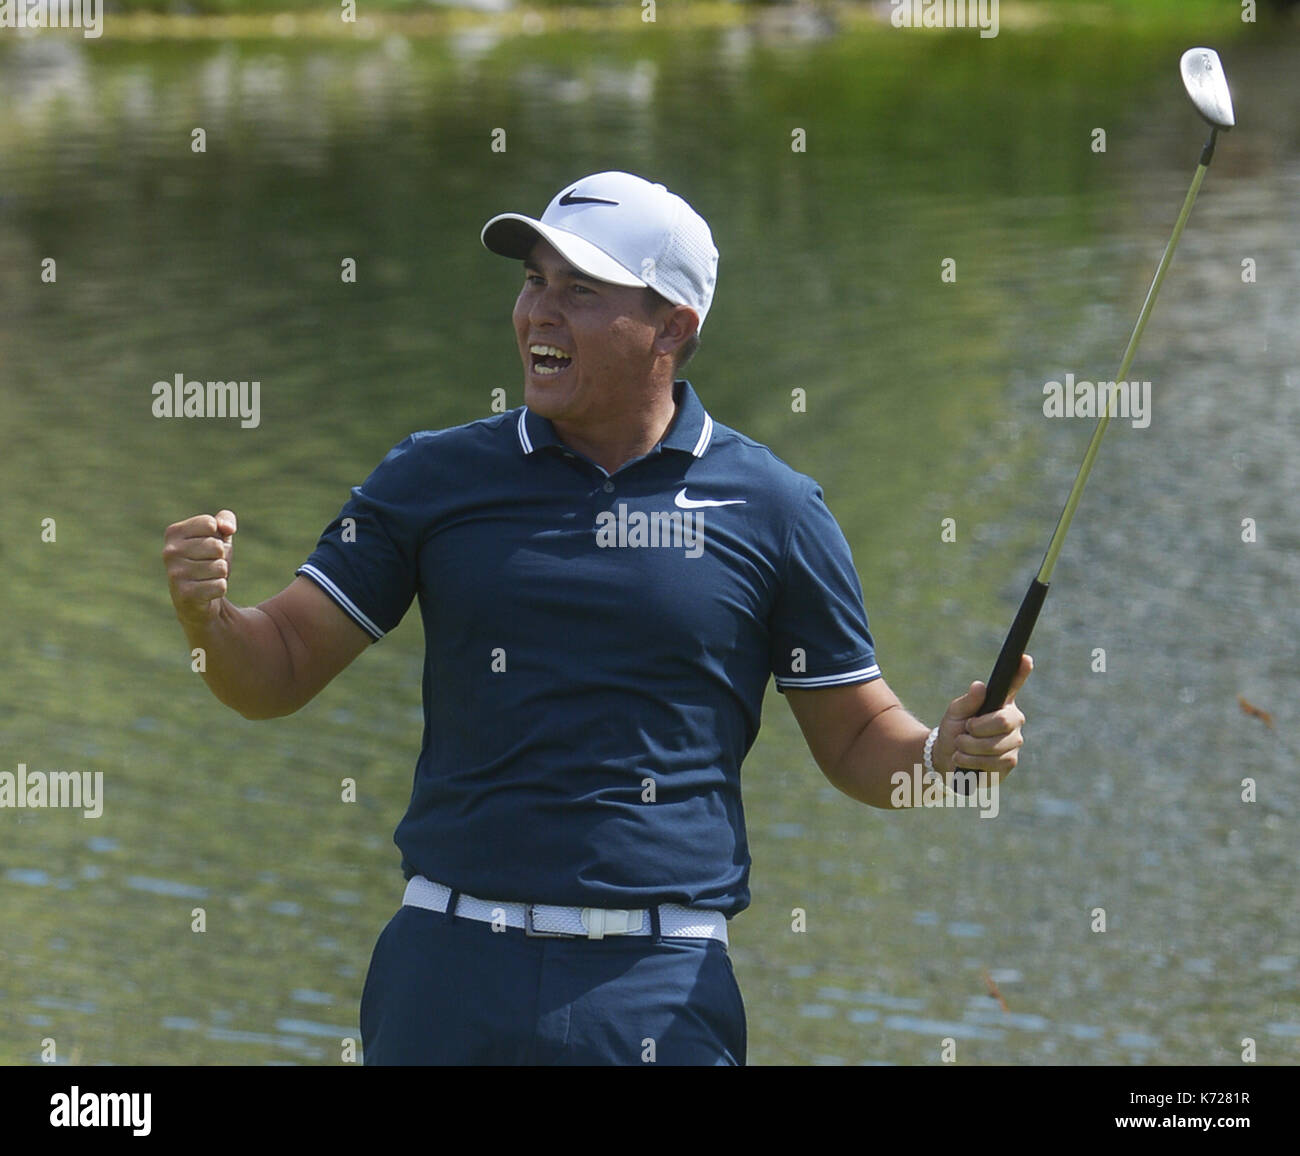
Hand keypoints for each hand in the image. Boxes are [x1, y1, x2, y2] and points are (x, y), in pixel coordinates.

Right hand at [163, 509, 236, 627]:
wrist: (200, 598)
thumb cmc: (209, 560)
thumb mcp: (219, 536)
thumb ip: (225, 519)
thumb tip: (227, 528)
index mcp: (174, 533)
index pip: (210, 523)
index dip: (218, 536)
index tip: (208, 545)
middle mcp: (169, 552)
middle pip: (216, 546)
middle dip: (221, 557)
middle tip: (209, 565)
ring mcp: (175, 573)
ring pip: (220, 567)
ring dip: (221, 574)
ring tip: (207, 578)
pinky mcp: (184, 594)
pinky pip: (220, 586)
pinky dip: (220, 589)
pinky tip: (207, 592)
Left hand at [935, 654, 1032, 781]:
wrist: (946, 757)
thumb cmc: (953, 729)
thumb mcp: (955, 713)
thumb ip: (967, 701)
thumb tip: (979, 686)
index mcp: (1001, 702)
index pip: (1013, 684)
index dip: (1021, 672)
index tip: (1025, 658)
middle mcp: (1013, 720)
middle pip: (1003, 722)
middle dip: (977, 729)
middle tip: (964, 731)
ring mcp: (1013, 742)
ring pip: (996, 745)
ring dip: (970, 747)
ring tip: (960, 746)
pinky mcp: (1009, 762)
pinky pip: (996, 762)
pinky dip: (973, 761)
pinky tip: (964, 759)